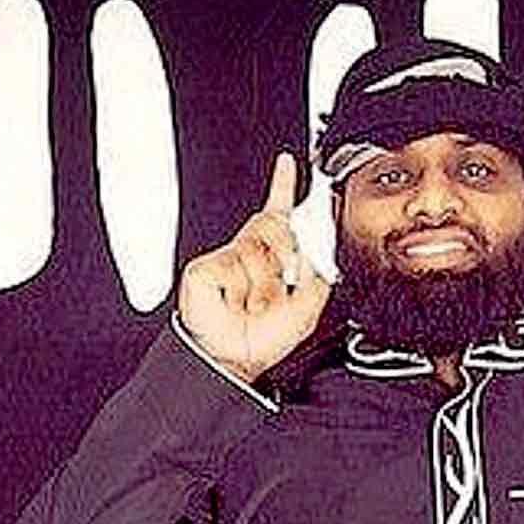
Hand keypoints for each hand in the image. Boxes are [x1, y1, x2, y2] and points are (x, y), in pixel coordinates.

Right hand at [177, 152, 330, 382]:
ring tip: (255, 305)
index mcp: (273, 257)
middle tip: (280, 289)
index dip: (284, 185)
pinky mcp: (205, 268)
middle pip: (277, 227)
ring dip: (265, 285)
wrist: (238, 359)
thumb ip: (317, 267)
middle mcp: (249, 252)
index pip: (280, 213)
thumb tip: (317, 241)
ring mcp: (227, 258)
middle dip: (286, 256)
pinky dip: (242, 289)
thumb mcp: (308, 303)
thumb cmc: (267, 336)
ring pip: (259, 251)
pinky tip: (234, 301)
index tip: (290, 163)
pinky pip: (236, 266)